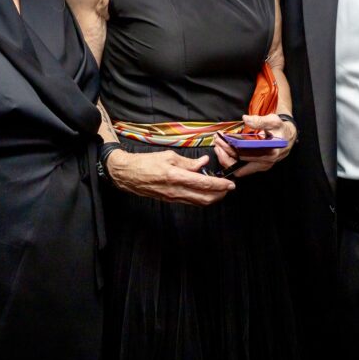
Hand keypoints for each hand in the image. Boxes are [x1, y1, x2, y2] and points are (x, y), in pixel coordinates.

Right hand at [107, 148, 233, 205]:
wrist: (127, 175)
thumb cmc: (146, 162)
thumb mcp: (168, 156)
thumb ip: (188, 162)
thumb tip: (204, 162)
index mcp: (176, 177)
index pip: (204, 184)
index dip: (220, 185)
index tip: (230, 184)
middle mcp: (176, 191)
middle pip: (205, 198)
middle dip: (220, 195)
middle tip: (228, 188)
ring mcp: (173, 198)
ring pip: (198, 203)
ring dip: (212, 198)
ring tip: (220, 190)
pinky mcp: (170, 200)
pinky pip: (190, 202)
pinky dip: (201, 198)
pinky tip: (205, 191)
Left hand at [213, 113, 296, 177]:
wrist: (288, 137)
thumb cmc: (281, 129)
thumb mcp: (273, 121)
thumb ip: (260, 121)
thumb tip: (245, 119)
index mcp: (270, 153)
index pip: (245, 155)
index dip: (231, 148)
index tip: (222, 139)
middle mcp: (265, 163)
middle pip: (239, 163)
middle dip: (225, 152)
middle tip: (217, 141)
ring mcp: (260, 167)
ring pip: (238, 169)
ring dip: (226, 159)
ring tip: (218, 146)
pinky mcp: (257, 166)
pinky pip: (241, 168)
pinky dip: (231, 161)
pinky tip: (225, 151)